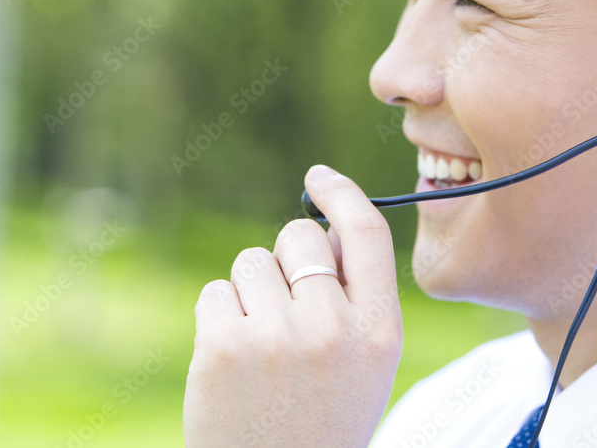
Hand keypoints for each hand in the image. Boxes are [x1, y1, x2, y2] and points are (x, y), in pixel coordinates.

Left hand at [183, 165, 402, 447]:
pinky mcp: (225, 346)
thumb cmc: (321, 418)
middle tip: (284, 310)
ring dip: (250, 292)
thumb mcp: (366, 364)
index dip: (343, 193)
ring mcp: (277, 336)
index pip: (367, 233)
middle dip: (287, 258)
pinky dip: (220, 317)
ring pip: (252, 261)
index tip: (319, 178)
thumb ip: (355, 297)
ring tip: (260, 349)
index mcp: (379, 331)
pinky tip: (232, 362)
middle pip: (299, 236)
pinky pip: (216, 292)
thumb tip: (322, 229)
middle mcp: (333, 328)